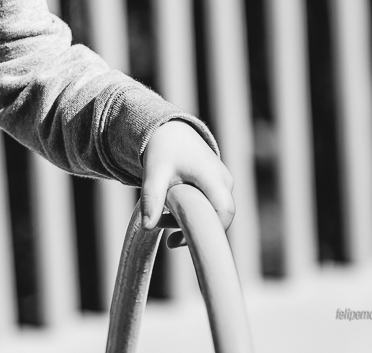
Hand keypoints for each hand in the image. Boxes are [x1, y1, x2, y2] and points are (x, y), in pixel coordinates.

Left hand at [139, 120, 234, 239]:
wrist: (170, 131)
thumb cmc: (163, 149)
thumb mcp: (154, 172)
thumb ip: (151, 198)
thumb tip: (147, 227)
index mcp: (212, 176)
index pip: (224, 210)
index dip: (213, 230)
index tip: (189, 240)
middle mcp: (224, 181)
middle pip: (219, 216)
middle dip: (195, 229)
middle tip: (170, 240)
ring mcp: (223, 184)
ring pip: (212, 213)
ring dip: (189, 222)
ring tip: (161, 222)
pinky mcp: (216, 187)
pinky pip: (209, 208)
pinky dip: (191, 215)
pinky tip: (168, 218)